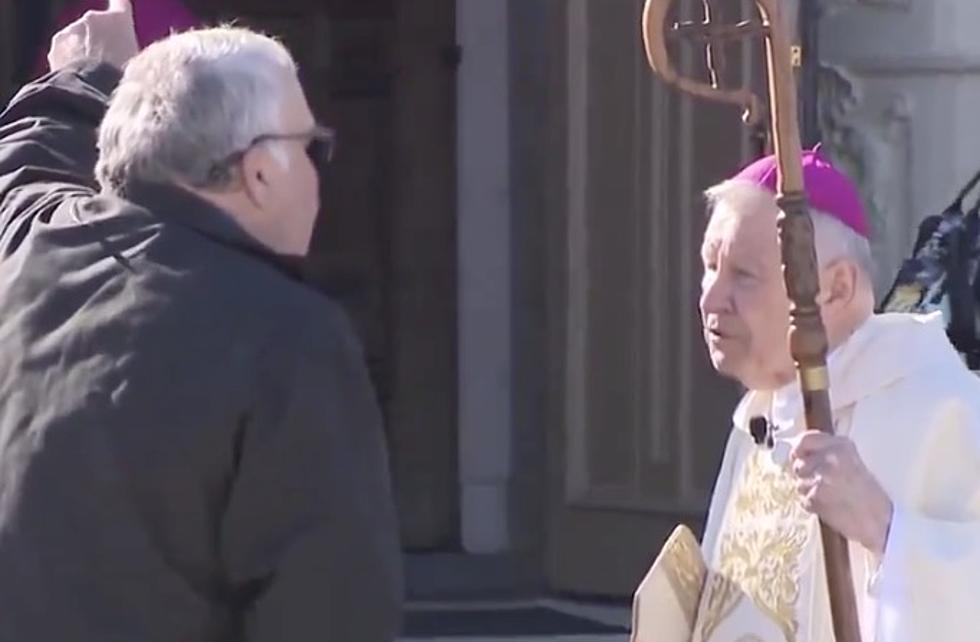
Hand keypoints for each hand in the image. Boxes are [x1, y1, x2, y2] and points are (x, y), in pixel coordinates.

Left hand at [47, 0, 138, 71]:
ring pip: (79, 38)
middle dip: (99, 38)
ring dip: (84, 50)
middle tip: (108, 60)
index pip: (120, 3)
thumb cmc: (122, 75)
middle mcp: (92, 18)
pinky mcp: (56, 45)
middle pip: (96, 25)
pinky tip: (80, 78)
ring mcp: (71, 30)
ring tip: (93, 74)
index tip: (119, 6)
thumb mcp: (138, 61)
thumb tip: (125, 50)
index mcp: (118, 19)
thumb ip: (129, 48)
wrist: (92, 88)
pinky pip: (65, 51)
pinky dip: (71, 61)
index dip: (119, 6)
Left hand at [790, 431, 893, 556]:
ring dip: (810, 492)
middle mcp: (829, 458)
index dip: (798, 449)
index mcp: (841, 446)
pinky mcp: (815, 496)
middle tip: (825, 484)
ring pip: (799, 483)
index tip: (798, 456)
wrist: (880, 521)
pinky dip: (813, 505)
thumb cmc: (868, 494)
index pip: (805, 439)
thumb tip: (800, 449)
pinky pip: (804, 499)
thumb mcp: (852, 461)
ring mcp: (821, 477)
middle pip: (798, 464)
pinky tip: (830, 506)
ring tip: (830, 496)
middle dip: (805, 475)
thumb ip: (827, 451)